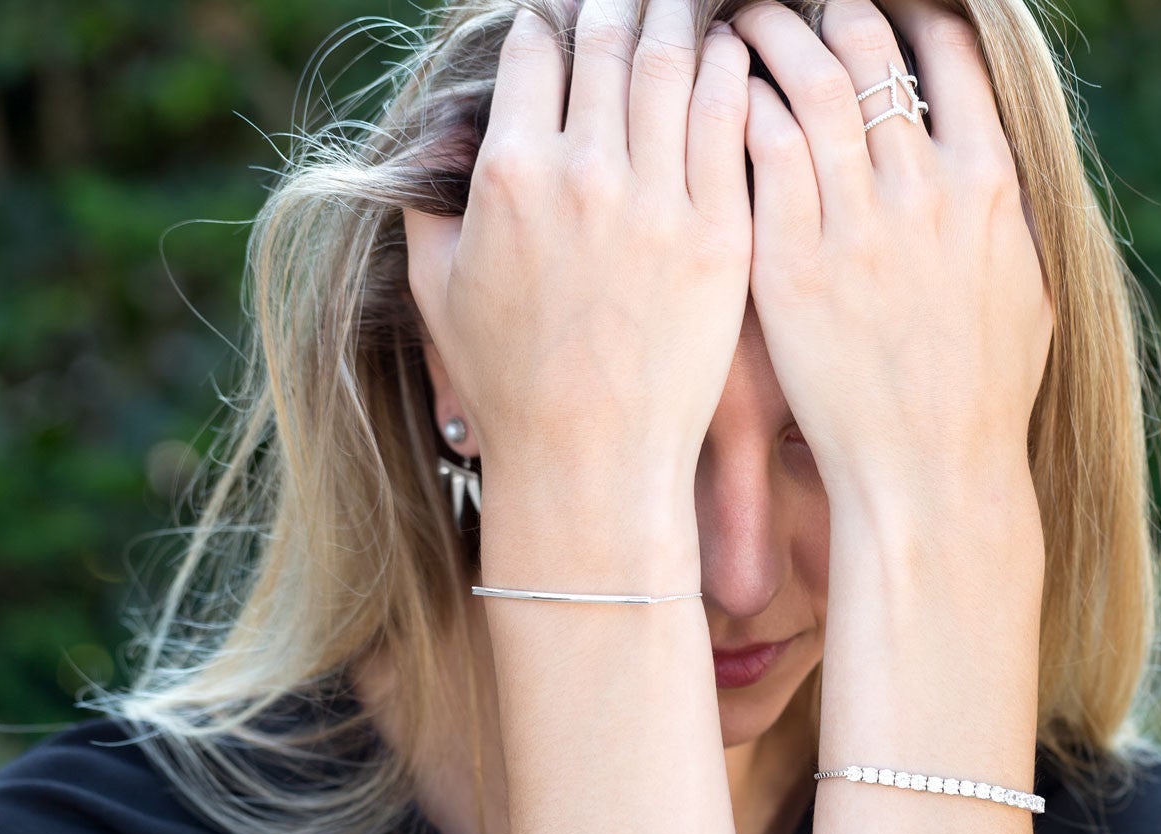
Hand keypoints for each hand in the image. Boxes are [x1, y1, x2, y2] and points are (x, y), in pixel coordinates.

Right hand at [402, 0, 752, 569]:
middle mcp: (583, 171)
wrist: (591, 461)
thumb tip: (434, 153)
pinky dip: (730, 72)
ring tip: (682, 8)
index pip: (533, 51)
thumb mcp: (438, 293)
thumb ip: (428, 207)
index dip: (549, 23)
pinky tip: (732, 55)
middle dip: (617, 5)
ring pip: (672, 64)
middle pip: (606, 40)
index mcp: (509, 171)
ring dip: (676, 19)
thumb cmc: (510, 388)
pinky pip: (728, 122)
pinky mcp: (719, 235)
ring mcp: (657, 201)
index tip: (563, 21)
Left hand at [730, 0, 1052, 533]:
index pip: (951, 52)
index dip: (912, 12)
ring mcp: (853, 224)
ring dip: (770, 34)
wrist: (927, 475)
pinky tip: (722, 98)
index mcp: (988, 185)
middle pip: (868, 47)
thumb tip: (989, 162)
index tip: (885, 7)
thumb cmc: (982, 399)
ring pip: (806, 82)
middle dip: (831, 7)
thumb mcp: (1028, 295)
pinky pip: (758, 150)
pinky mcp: (790, 263)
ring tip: (745, 21)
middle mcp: (922, 188)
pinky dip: (737, 105)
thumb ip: (1007, 215)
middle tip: (801, 4)